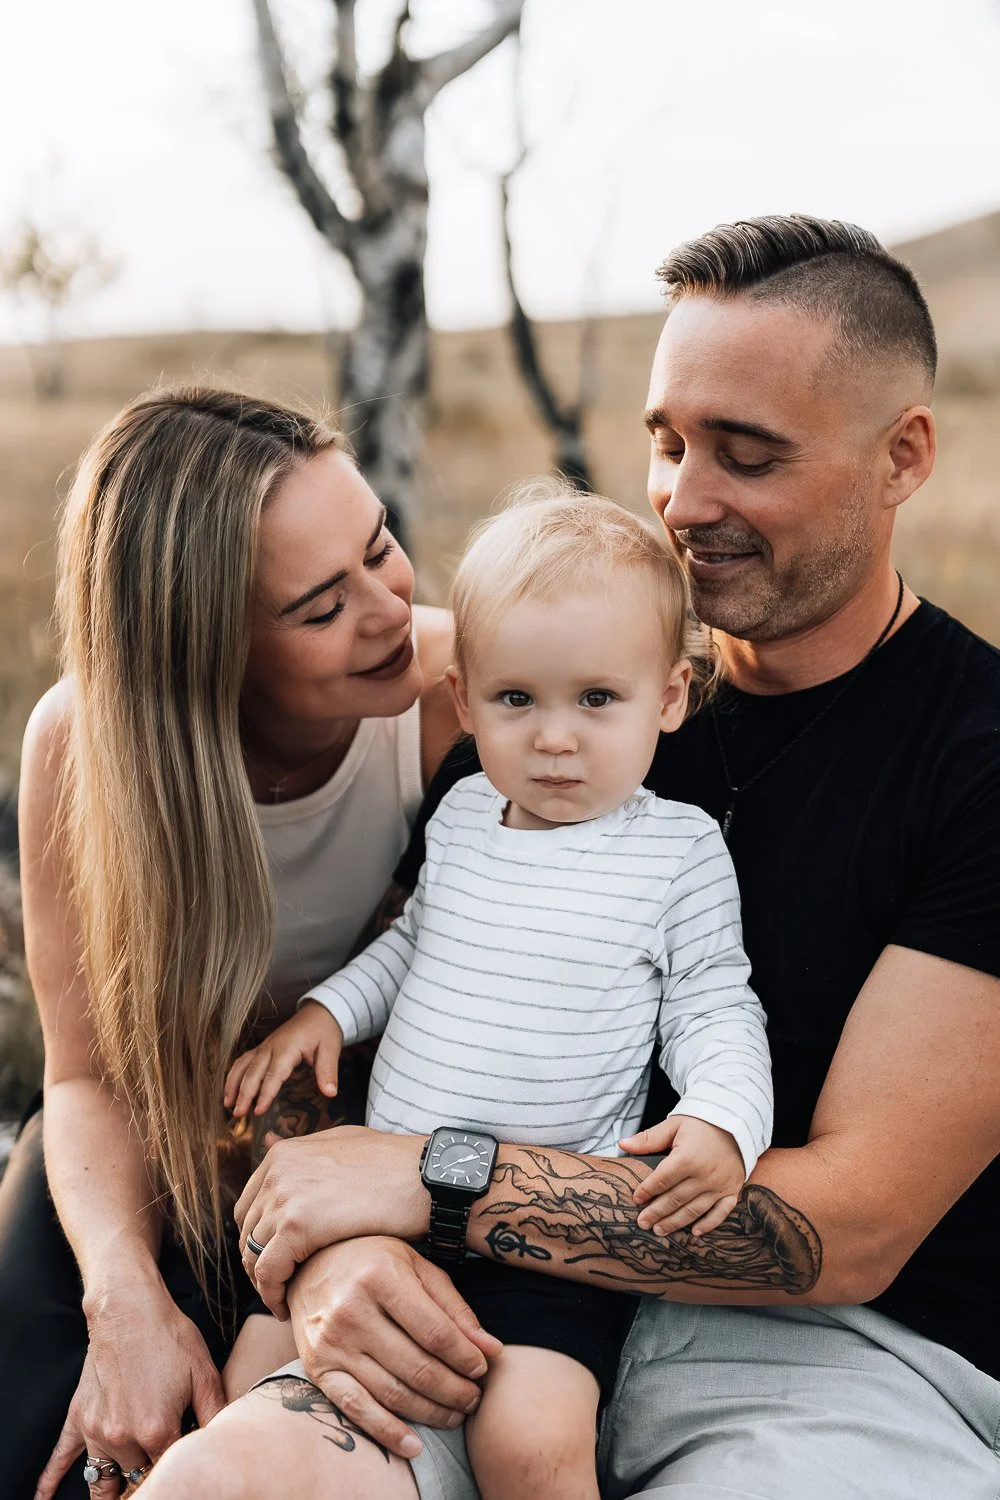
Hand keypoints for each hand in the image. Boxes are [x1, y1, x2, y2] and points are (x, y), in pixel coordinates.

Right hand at [34, 1279, 223, 1499]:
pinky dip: (51, 1480)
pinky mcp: (80, 1418)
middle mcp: (123, 1438)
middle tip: (163, 1460)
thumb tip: (223, 1442)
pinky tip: (44, 1497)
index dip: (183, 1463)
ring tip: (126, 1495)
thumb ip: (216, 1414)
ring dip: (117, 1487)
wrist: (129, 1308)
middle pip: (140, 1475)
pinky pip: (62, 1458)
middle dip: (154, 1470)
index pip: (172, 1468)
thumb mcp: (204, 1374)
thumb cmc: (168, 1337)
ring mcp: (97, 1431)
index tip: (188, 1460)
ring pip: (106, 1479)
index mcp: (157, 1431)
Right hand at [224, 1002, 342, 1117]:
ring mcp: (264, 1046)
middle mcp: (271, 1047)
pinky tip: (230, 1090)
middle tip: (238, 1114)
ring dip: (233, 1084)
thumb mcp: (331, 1049)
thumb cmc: (324, 1031)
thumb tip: (330, 1093)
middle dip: (243, 1094)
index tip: (258, 1111)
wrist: (319, 1012)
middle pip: (253, 1072)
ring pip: (243, 1065)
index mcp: (287, 1048)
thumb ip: (328, 1071)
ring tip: (228, 1105)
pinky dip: (234, 1075)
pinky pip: (243, 1061)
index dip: (265, 1094)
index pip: (273, 1075)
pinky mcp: (262, 1048)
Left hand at [234, 1127, 428, 1316]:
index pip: (248, 1206)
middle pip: (246, 1231)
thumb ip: (305, 1153)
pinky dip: (272, 1295)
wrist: (423, 1176)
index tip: (273, 1260)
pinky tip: (286, 1309)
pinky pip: (269, 1273)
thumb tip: (274, 1141)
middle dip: (257, 1261)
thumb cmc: (392, 1164)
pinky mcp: (297, 1227)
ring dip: (264, 1282)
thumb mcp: (340, 1142)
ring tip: (282, 1300)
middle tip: (277, 1286)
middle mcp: (276, 1172)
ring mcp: (284, 1197)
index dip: (257, 1238)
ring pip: (253, 1255)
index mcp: (283, 1154)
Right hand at [288, 1238, 502, 1458]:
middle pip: (417, 1367)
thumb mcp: (416, 1266)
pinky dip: (388, 1432)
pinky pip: (356, 1409)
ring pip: (392, 1393)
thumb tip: (490, 1349)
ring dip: (431, 1413)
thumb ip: (453, 1307)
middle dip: (455, 1390)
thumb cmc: (372, 1260)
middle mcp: (352, 1310)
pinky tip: (415, 1445)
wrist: (305, 1262)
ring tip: (456, 1415)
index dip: (466, 1358)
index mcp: (381, 1277)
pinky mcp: (317, 1368)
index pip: (436, 1332)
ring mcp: (332, 1343)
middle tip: (475, 1398)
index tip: (483, 1369)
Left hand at [620, 1114, 743, 1235]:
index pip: (662, 1179)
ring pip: (694, 1210)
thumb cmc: (701, 1124)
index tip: (635, 1199)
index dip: (646, 1191)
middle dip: (656, 1212)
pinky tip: (694, 1233)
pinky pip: (721, 1213)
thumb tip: (622, 1144)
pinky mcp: (733, 1190)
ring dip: (675, 1222)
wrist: (736, 1122)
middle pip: (675, 1199)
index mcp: (688, 1157)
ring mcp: (720, 1185)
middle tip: (642, 1223)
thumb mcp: (674, 1125)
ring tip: (659, 1230)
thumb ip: (648, 1138)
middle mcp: (705, 1174)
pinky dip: (709, 1224)